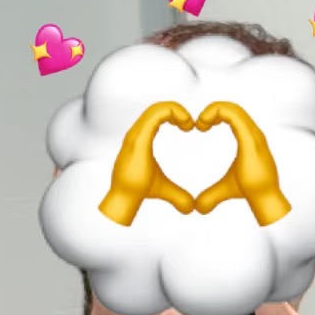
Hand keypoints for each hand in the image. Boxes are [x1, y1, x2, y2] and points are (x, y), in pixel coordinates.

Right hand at [98, 100, 198, 225]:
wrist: (124, 198)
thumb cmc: (137, 190)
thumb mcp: (164, 189)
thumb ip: (178, 195)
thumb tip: (190, 207)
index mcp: (142, 137)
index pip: (157, 114)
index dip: (173, 114)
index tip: (188, 127)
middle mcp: (138, 132)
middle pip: (157, 107)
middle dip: (176, 110)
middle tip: (190, 124)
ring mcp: (137, 134)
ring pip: (157, 108)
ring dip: (176, 110)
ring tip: (189, 123)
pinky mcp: (139, 139)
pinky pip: (156, 115)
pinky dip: (172, 113)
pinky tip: (186, 125)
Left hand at [192, 102, 291, 225]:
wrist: (265, 199)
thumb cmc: (251, 191)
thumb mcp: (225, 189)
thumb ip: (211, 195)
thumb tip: (199, 208)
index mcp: (248, 137)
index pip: (232, 114)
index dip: (216, 114)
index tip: (201, 127)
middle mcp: (252, 132)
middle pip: (232, 107)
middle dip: (213, 110)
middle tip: (199, 124)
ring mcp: (253, 134)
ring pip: (233, 108)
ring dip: (213, 110)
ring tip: (200, 123)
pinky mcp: (250, 139)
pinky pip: (234, 115)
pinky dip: (217, 113)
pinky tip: (203, 125)